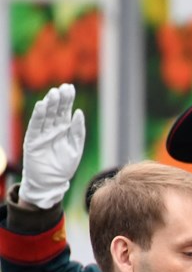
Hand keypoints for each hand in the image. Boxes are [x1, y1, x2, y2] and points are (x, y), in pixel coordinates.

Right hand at [19, 84, 85, 208]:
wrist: (51, 183)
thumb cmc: (64, 167)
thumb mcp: (76, 148)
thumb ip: (78, 131)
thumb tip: (79, 112)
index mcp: (63, 130)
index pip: (65, 111)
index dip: (67, 100)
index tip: (70, 88)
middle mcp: (52, 130)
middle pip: (55, 111)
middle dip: (59, 99)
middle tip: (63, 88)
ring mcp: (42, 135)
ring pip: (46, 116)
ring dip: (49, 104)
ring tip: (54, 94)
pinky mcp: (33, 141)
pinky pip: (35, 126)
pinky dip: (38, 116)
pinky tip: (42, 106)